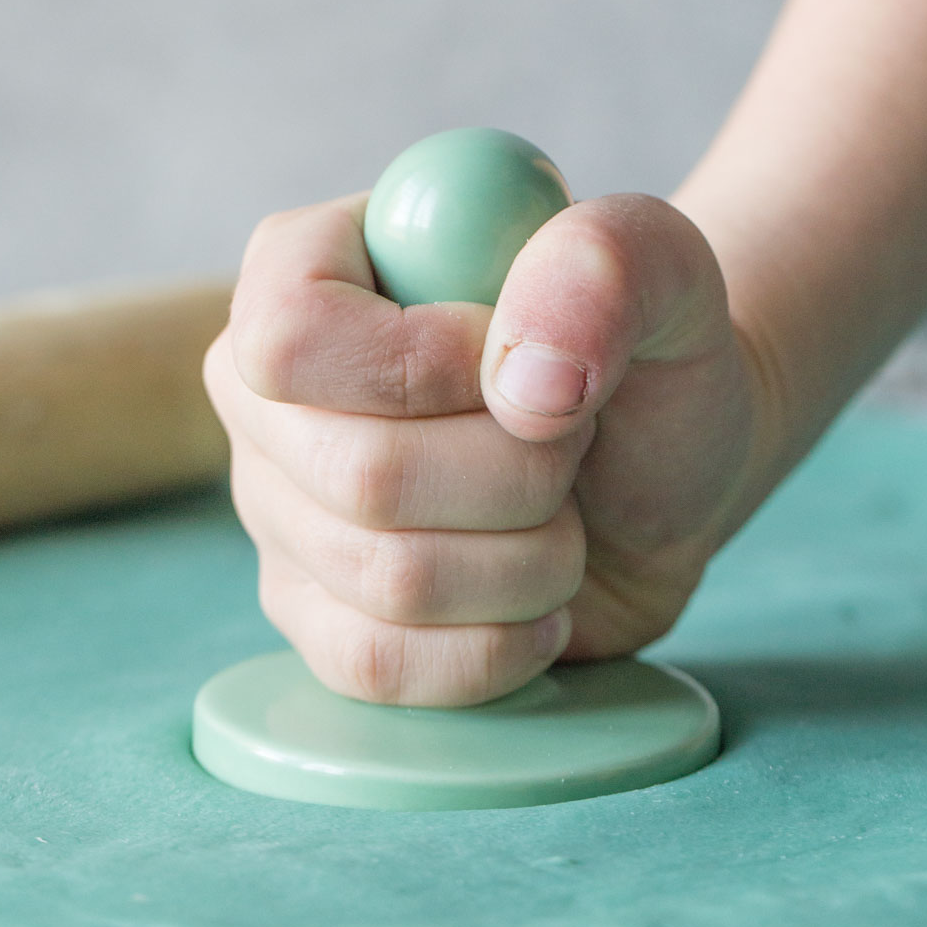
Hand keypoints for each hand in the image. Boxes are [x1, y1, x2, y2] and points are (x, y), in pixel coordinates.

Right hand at [203, 192, 767, 706]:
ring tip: (565, 515)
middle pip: (357, 472)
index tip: (524, 375)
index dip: (422, 367)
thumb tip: (523, 384)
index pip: (293, 332)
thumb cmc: (643, 343)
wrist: (662, 460)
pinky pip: (375, 664)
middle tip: (574, 442)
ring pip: (383, 579)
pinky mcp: (310, 611)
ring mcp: (275, 507)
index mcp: (304, 261)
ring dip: (529, 560)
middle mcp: (262, 386)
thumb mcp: (663, 262)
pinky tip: (539, 602)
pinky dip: (495, 647)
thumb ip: (605, 265)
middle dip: (517, 476)